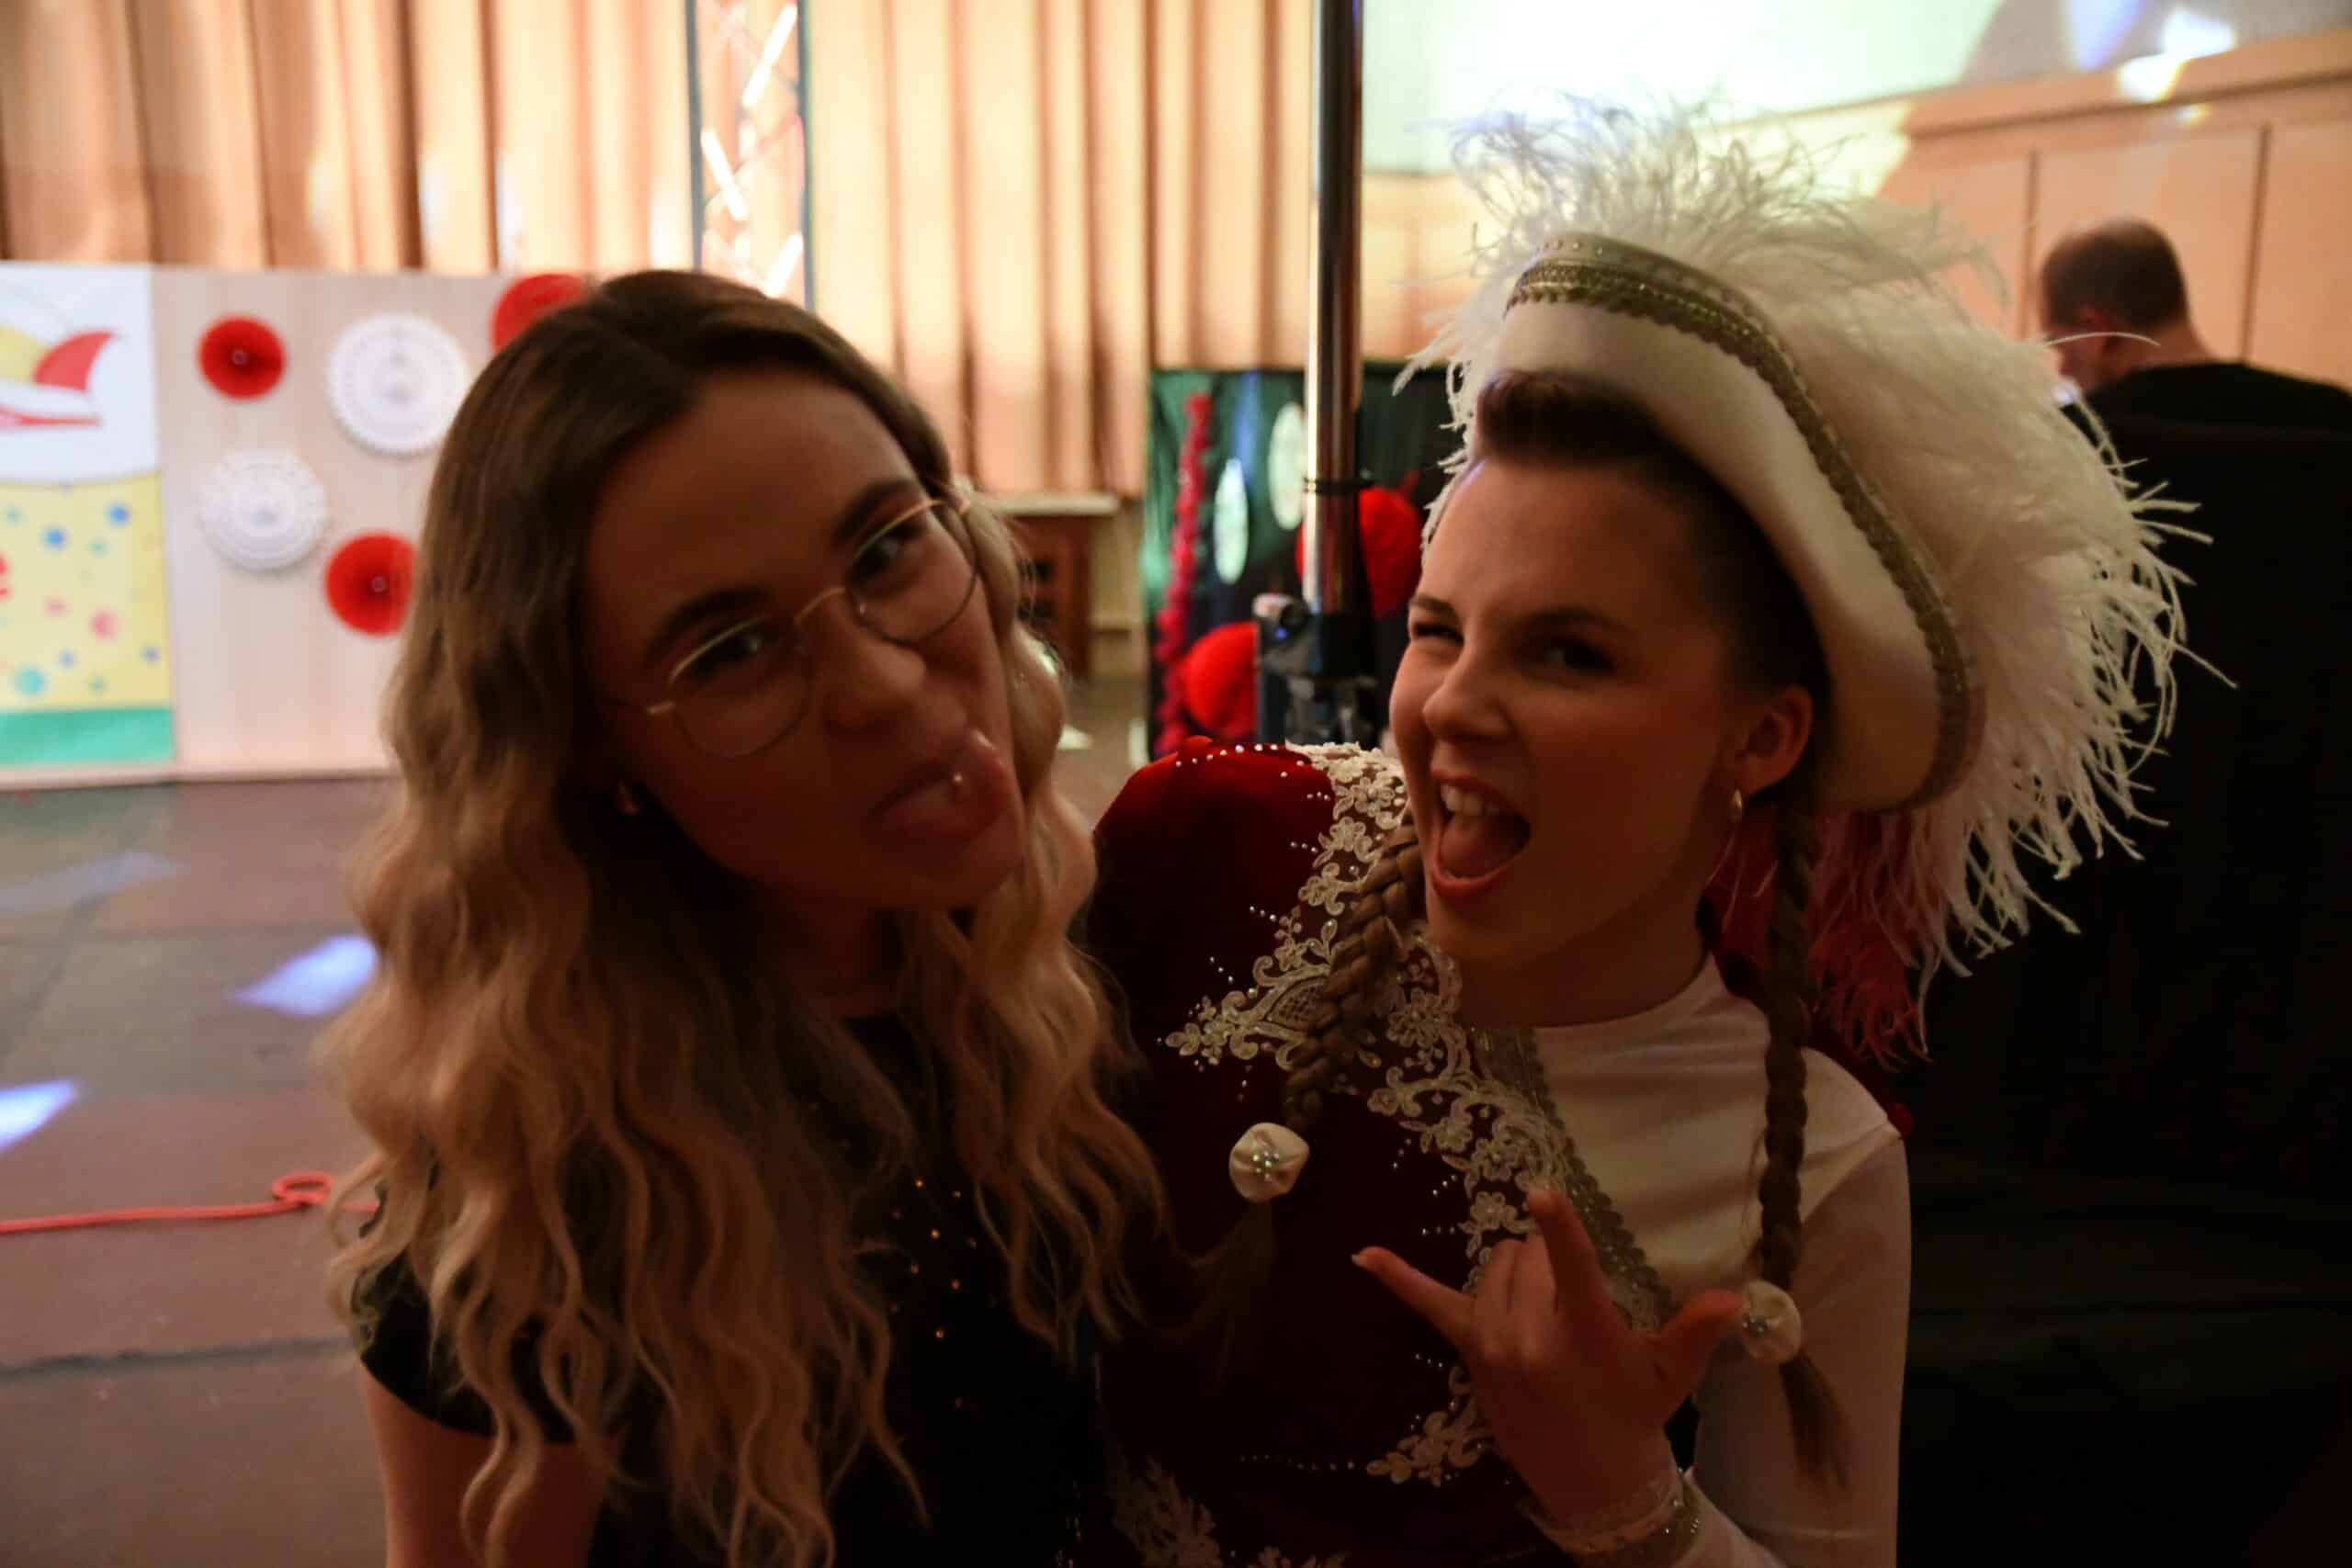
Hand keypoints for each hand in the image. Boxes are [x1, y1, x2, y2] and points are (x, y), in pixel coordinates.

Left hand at [1355, 1189, 1741, 1520]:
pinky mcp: (1470, 1351)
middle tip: (1572, 1295)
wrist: (1591, 1478)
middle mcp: (1532, 1334)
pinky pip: (1429, 1305)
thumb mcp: (1672, 1373)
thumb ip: (1696, 1330)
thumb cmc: (1636, 1412)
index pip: (1571, 1269)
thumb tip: (1736, 1296)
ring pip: (1496, 1265)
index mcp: (1586, 1332)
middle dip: (1549, 1255)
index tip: (1540, 1191)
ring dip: (1516, 1269)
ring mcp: (1493, 1343)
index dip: (1558, 1228)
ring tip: (1545, 1305)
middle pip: (1529, 1252)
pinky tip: (1363, 1254)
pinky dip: (1397, 1278)